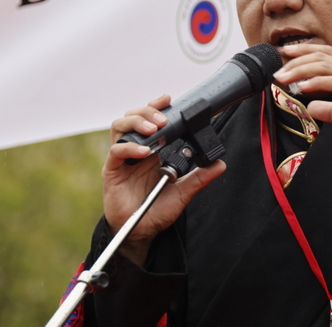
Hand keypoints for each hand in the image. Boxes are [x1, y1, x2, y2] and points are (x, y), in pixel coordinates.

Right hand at [105, 94, 225, 264]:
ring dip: (137, 123)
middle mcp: (135, 150)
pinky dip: (130, 148)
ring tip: (154, 130)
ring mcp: (122, 159)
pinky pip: (116, 152)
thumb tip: (220, 164)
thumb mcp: (183, 192)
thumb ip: (200, 177)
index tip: (169, 98)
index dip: (156, 106)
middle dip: (147, 111)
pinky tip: (144, 152)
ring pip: (120, 128)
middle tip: (164, 119)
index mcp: (152, 150)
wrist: (141, 232)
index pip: (150, 119)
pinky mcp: (112, 171)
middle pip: (133, 117)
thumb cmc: (157, 210)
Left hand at [272, 44, 331, 143]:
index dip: (305, 50)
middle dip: (297, 59)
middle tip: (278, 69)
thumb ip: (331, 110)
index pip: (327, 53)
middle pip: (322, 56)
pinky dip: (317, 82)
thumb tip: (311, 108)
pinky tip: (303, 87)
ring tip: (284, 78)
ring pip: (326, 65)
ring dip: (301, 70)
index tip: (285, 53)